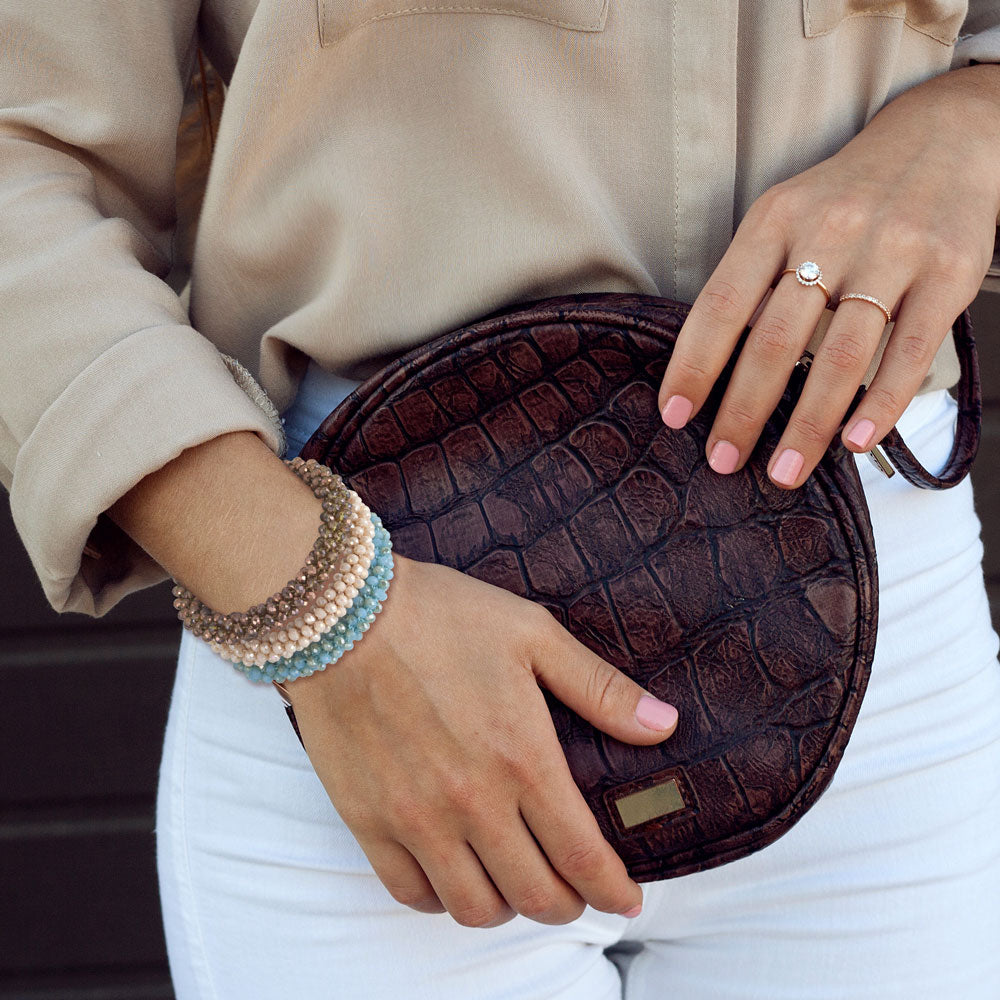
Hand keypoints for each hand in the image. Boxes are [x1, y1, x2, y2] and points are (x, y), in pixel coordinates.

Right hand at [281, 553, 678, 927]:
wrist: (343, 614)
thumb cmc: (442, 616)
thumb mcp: (532, 634)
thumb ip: (600, 688)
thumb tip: (664, 726)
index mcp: (522, 756)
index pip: (582, 856)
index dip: (613, 891)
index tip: (626, 900)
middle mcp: (473, 801)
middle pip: (534, 895)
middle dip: (567, 905)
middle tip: (574, 892)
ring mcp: (416, 817)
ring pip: (474, 907)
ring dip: (506, 908)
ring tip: (514, 884)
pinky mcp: (367, 819)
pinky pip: (408, 892)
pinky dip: (439, 899)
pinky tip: (453, 875)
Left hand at [657, 65, 999, 487]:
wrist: (946, 136)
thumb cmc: (845, 196)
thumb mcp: (785, 215)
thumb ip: (752, 279)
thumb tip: (710, 366)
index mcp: (775, 220)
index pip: (721, 304)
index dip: (693, 365)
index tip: (674, 417)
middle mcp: (830, 233)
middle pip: (775, 340)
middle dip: (744, 411)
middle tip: (721, 461)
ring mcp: (892, 253)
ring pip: (840, 357)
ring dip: (807, 426)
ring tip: (783, 472)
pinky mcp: (948, 274)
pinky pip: (908, 353)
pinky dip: (880, 405)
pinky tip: (855, 443)